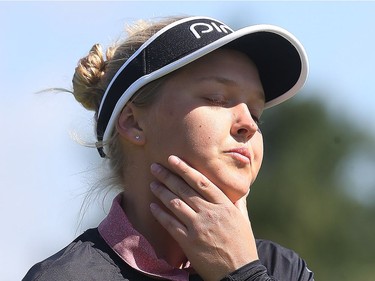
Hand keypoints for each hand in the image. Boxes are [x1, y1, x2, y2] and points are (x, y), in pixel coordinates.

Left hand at [149, 155, 258, 280]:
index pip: (201, 182)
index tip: (173, 160)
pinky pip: (171, 224)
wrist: (239, 272)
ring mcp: (198, 227)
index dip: (185, 169)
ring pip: (175, 204)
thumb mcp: (244, 220)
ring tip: (152, 184)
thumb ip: (238, 202)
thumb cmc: (242, 245)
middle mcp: (210, 213)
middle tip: (155, 167)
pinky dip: (160, 214)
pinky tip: (153, 206)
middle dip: (168, 176)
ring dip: (162, 192)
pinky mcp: (189, 242)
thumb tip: (242, 189)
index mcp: (224, 205)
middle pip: (184, 190)